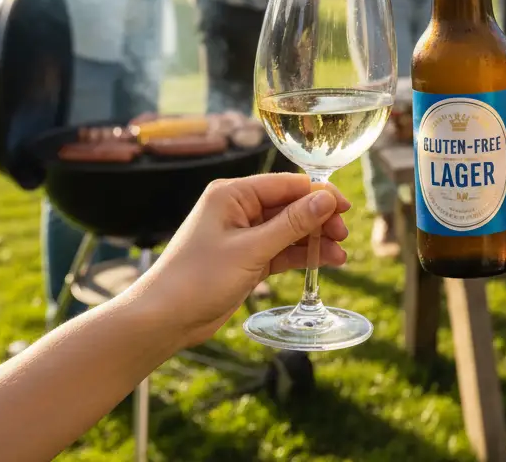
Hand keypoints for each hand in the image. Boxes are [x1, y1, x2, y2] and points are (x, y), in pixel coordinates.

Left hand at [128, 173, 350, 348]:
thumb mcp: (251, 250)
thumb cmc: (197, 280)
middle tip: (343, 236)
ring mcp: (243, 234)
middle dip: (319, 220)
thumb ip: (292, 224)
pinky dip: (301, 255)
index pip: (287, 184)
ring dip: (314, 240)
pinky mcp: (246, 257)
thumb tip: (327, 199)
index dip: (319, 194)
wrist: (161, 321)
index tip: (345, 208)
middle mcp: (239, 208)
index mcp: (233, 194)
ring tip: (340, 255)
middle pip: (291, 206)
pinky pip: (281, 249)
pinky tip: (324, 261)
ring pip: (289, 229)